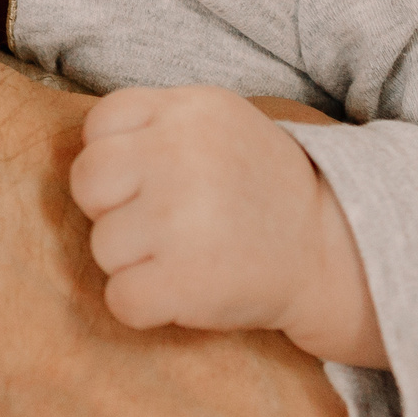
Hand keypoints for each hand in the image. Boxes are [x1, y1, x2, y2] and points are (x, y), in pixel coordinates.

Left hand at [72, 86, 383, 366]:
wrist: (331, 247)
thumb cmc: (256, 185)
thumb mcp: (216, 122)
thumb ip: (155, 123)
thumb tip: (86, 149)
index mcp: (188, 111)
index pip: (99, 127)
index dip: (116, 161)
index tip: (151, 180)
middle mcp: (181, 155)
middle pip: (87, 183)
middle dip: (112, 209)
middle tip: (159, 223)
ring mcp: (182, 219)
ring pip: (101, 246)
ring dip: (133, 261)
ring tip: (183, 254)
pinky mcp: (187, 281)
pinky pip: (120, 299)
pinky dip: (144, 306)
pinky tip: (182, 290)